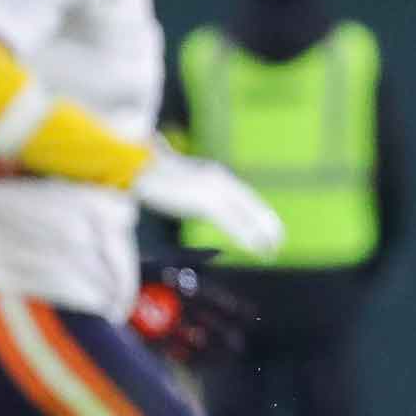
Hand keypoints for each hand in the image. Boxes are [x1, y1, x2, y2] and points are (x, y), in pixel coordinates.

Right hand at [133, 152, 284, 256]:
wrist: (136, 165)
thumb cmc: (153, 176)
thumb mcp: (182, 184)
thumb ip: (196, 192)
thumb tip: (202, 204)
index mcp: (214, 174)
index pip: (246, 195)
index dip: (260, 212)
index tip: (271, 226)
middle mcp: (219, 178)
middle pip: (251, 203)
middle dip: (267, 223)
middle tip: (279, 241)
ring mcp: (212, 188)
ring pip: (245, 214)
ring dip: (260, 234)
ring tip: (272, 249)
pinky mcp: (204, 200)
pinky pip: (232, 222)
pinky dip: (246, 236)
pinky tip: (255, 248)